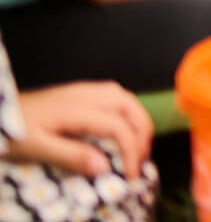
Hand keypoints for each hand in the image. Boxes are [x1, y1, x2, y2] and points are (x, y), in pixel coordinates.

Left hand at [11, 81, 151, 178]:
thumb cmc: (13, 131)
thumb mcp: (36, 148)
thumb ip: (71, 156)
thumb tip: (105, 167)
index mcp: (78, 109)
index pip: (118, 127)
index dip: (131, 151)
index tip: (131, 175)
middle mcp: (85, 94)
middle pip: (128, 106)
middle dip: (142, 131)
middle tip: (143, 157)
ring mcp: (80, 90)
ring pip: (123, 97)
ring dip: (136, 118)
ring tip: (138, 141)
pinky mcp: (75, 91)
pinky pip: (112, 95)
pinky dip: (125, 110)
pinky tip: (119, 123)